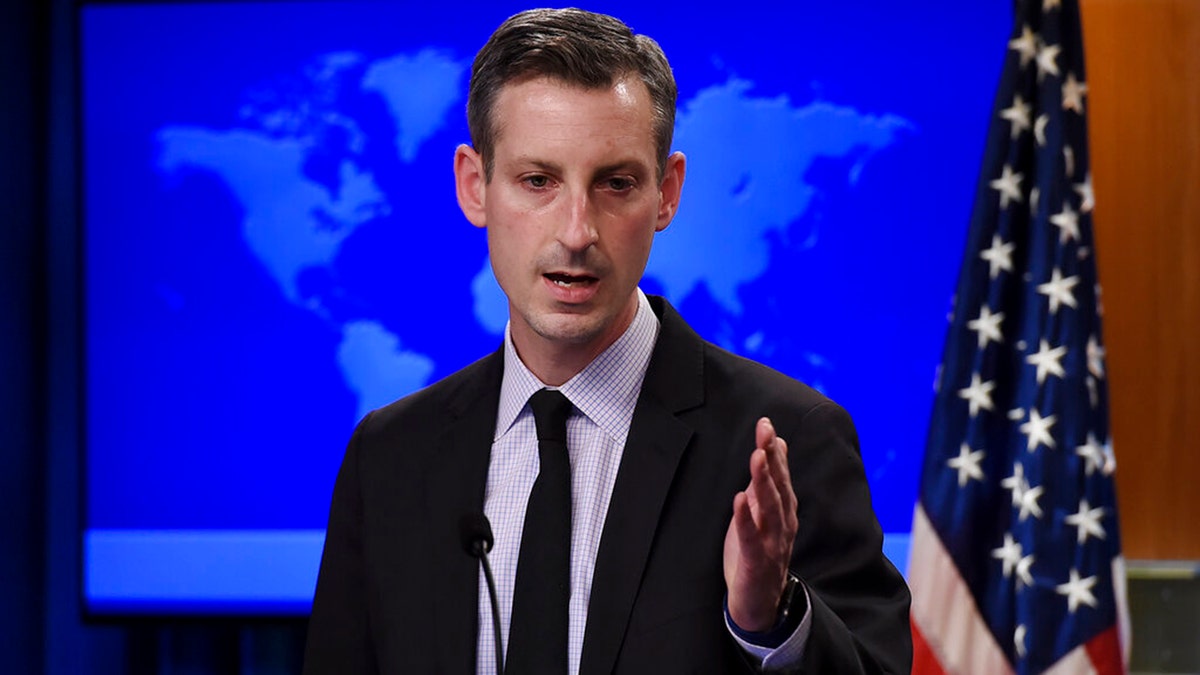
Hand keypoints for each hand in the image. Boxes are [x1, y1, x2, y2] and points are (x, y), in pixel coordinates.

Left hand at [723, 417, 798, 631]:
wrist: (759, 604)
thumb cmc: (758, 553)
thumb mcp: (763, 513)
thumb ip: (769, 482)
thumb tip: (775, 445)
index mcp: (783, 511)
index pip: (781, 475)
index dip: (774, 450)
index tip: (766, 423)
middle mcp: (782, 524)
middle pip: (779, 486)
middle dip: (772, 458)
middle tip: (765, 431)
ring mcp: (772, 543)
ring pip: (770, 508)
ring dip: (764, 481)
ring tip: (756, 457)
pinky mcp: (757, 562)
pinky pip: (752, 538)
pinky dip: (746, 519)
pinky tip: (739, 499)